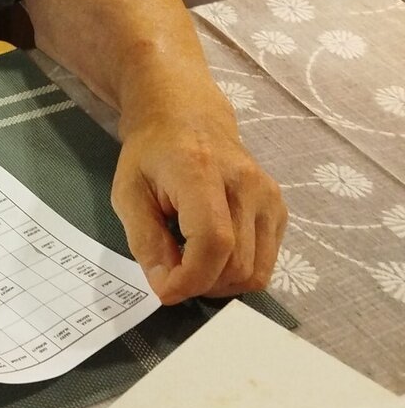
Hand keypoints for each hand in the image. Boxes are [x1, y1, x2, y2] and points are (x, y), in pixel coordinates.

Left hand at [112, 109, 286, 304]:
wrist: (187, 118)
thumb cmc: (151, 155)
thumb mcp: (128, 194)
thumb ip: (145, 241)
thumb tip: (165, 287)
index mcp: (202, 172)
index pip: (214, 242)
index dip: (190, 279)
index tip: (164, 290)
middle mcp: (246, 184)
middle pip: (237, 264)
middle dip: (201, 284)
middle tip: (173, 273)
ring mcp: (269, 196)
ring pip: (256, 271)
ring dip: (220, 283)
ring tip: (192, 263)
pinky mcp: (279, 209)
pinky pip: (266, 263)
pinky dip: (238, 272)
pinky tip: (213, 253)